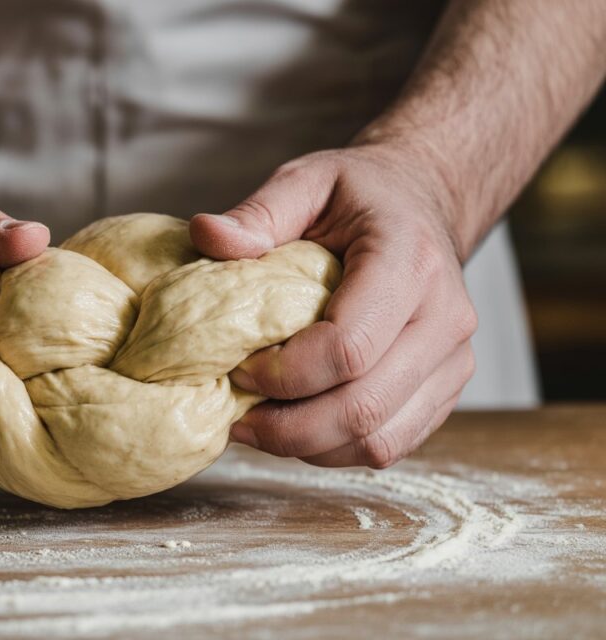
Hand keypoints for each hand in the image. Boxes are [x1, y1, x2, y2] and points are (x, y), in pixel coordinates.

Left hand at [190, 143, 477, 467]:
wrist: (421, 203)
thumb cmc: (358, 195)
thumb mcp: (305, 181)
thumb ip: (257, 213)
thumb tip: (206, 235)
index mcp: (410, 261)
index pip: (348, 347)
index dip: (284, 373)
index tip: (238, 367)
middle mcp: (445, 317)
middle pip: (362, 407)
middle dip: (286, 425)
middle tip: (237, 414)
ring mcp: (453, 360)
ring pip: (377, 440)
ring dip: (307, 445)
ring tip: (259, 424)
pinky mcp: (446, 389)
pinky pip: (389, 445)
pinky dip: (335, 448)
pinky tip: (295, 425)